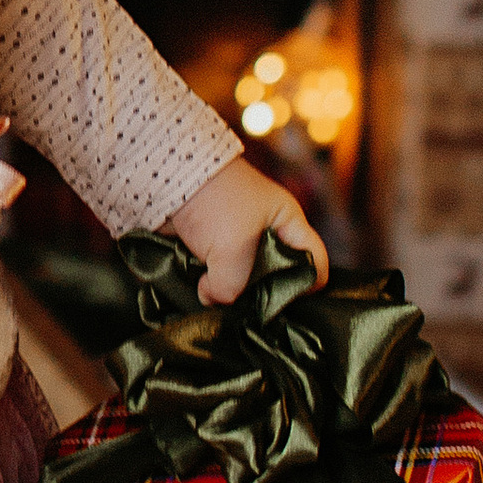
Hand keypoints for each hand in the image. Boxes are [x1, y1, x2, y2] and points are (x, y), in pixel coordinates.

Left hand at [164, 156, 327, 307]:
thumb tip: (216, 300)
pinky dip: (210, 283)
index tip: (285, 301)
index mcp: (287, 223)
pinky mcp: (209, 245)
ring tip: (220, 298)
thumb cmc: (215, 199)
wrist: (168, 176)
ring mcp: (236, 239)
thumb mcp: (233, 247)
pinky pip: (217, 275)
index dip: (308, 285)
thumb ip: (231, 286)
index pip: (315, 260)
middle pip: (277, 276)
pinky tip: (202, 287)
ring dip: (231, 290)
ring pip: (243, 280)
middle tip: (247, 306)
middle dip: (261, 294)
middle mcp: (266, 232)